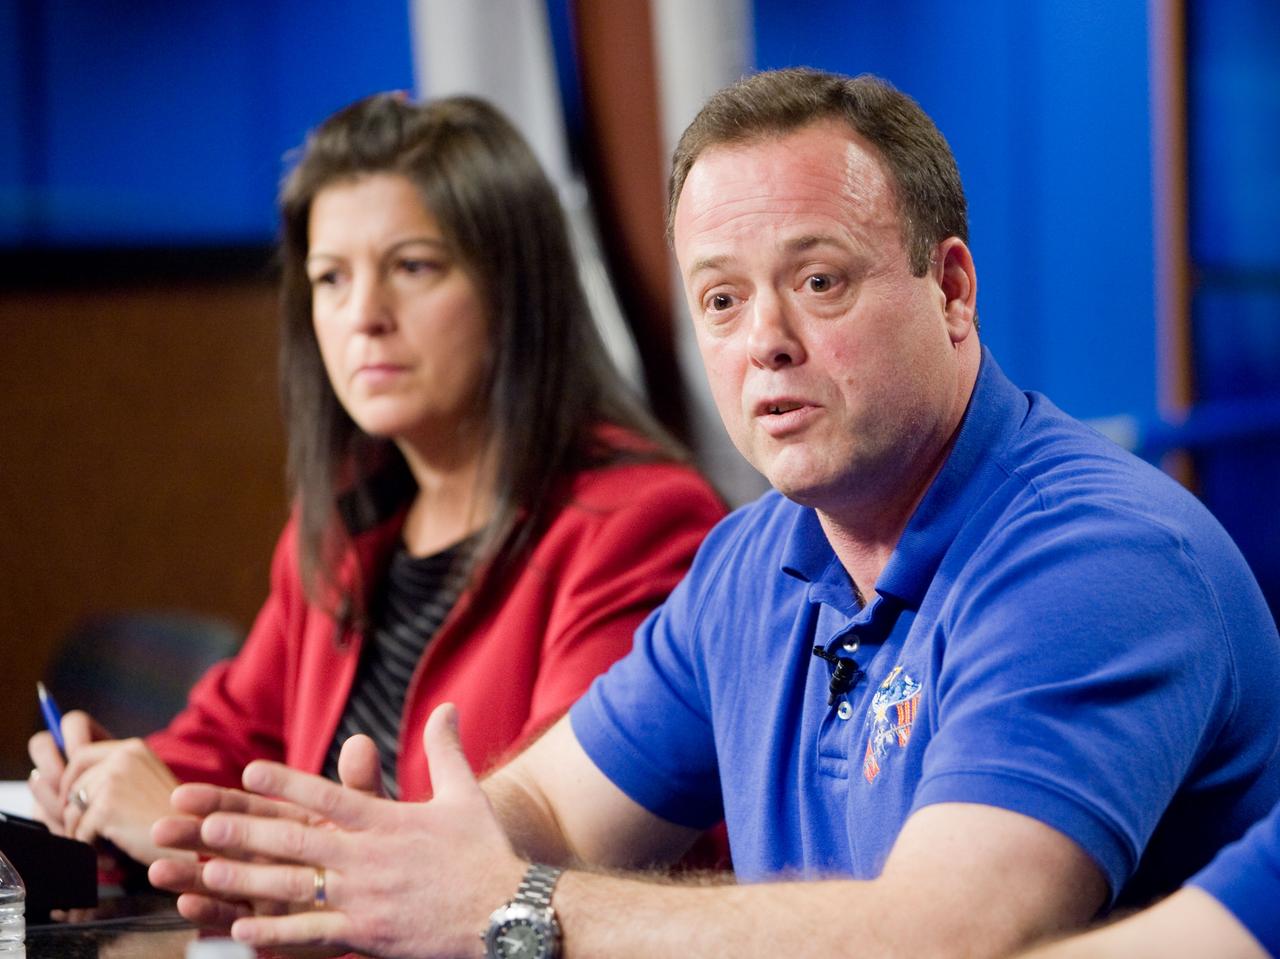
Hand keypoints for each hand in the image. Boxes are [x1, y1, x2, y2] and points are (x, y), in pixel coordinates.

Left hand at [50, 711, 188, 864]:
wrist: (194, 835)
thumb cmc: (170, 815)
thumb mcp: (146, 780)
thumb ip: (116, 773)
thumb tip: (68, 783)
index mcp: (133, 748)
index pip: (81, 756)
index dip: (71, 780)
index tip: (74, 801)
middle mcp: (122, 758)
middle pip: (73, 785)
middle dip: (75, 812)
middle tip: (91, 830)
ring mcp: (113, 781)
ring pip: (72, 811)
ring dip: (82, 832)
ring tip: (106, 843)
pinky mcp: (106, 808)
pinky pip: (79, 832)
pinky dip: (91, 846)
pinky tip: (112, 852)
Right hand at [150, 734, 387, 935]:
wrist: (391, 899)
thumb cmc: (376, 851)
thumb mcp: (368, 816)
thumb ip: (359, 785)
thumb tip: (360, 743)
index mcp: (288, 824)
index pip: (246, 809)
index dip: (215, 802)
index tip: (182, 795)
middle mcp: (270, 857)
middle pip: (225, 843)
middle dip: (192, 837)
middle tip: (159, 830)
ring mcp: (267, 892)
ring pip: (222, 882)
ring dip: (191, 877)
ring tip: (159, 870)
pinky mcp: (271, 927)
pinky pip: (238, 920)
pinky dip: (214, 913)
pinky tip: (188, 905)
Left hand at [153, 705, 524, 958]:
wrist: (506, 912)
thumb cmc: (485, 852)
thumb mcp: (465, 795)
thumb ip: (445, 750)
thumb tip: (447, 706)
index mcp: (388, 821)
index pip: (329, 796)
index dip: (287, 784)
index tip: (250, 772)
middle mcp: (369, 857)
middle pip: (297, 841)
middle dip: (247, 832)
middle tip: (204, 825)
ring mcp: (364, 899)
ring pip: (293, 887)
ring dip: (246, 880)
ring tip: (205, 873)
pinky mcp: (368, 935)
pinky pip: (311, 935)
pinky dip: (274, 934)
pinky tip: (240, 932)